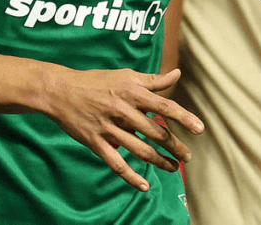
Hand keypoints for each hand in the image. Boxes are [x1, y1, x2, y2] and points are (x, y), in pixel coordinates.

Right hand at [42, 67, 203, 191]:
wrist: (61, 91)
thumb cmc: (97, 81)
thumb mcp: (126, 76)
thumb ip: (153, 80)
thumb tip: (176, 74)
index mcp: (133, 93)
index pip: (164, 106)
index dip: (184, 118)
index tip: (200, 129)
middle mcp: (123, 111)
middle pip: (156, 132)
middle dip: (175, 146)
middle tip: (187, 157)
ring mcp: (109, 128)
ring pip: (140, 150)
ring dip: (159, 161)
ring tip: (173, 168)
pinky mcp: (96, 142)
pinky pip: (116, 163)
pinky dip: (131, 176)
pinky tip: (144, 186)